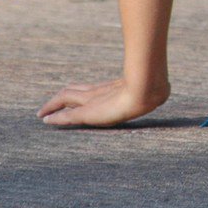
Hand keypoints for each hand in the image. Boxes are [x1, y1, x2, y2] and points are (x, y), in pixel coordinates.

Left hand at [38, 77, 169, 126]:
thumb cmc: (153, 87)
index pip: (89, 89)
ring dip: (52, 106)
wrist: (148, 87)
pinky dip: (56, 118)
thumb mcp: (154, 89)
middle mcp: (98, 92)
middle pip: (73, 91)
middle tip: (50, 104)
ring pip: (65, 98)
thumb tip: (165, 90)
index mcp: (111, 88)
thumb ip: (154, 90)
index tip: (71, 94)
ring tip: (42, 113)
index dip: (78, 91)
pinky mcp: (88, 113)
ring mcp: (92, 101)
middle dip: (61, 97)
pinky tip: (45, 120)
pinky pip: (67, 116)